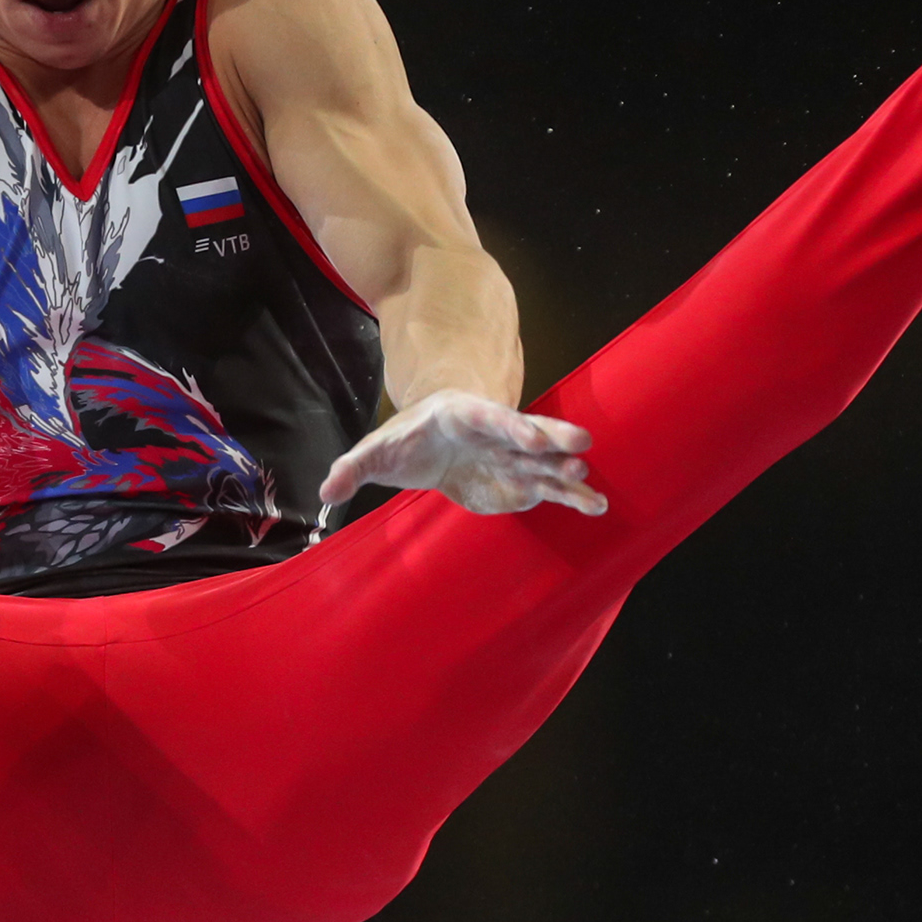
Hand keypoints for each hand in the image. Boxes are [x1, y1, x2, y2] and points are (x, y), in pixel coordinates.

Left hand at [317, 388, 603, 517]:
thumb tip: (326, 491)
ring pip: (544, 463)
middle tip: (582, 444)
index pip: (488, 417)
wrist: (430, 440)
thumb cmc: (405, 439)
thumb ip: (352, 467)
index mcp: (461, 415)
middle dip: (551, 438)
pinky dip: (571, 495)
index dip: (509, 425)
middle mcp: (494, 433)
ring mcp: (510, 457)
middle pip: (526, 433)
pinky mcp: (518, 480)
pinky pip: (549, 487)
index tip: (529, 436)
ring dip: (567, 474)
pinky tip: (595, 506)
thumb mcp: (374, 451)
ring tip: (593, 489)